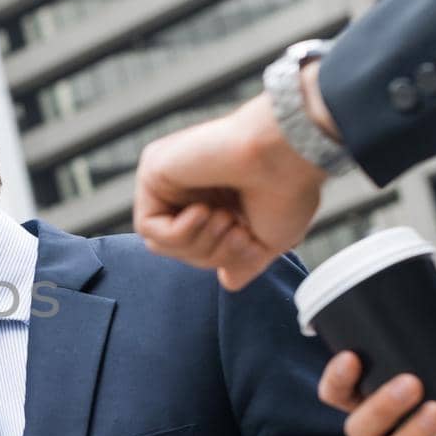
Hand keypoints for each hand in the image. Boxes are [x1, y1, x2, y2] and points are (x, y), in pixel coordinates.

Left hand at [133, 86, 326, 290]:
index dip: (224, 259)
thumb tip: (228, 282)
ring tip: (226, 219)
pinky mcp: (153, 170)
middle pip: (179, 250)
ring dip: (198, 245)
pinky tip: (204, 210)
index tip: (252, 245)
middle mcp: (191, 187)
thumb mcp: (268, 240)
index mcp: (218, 198)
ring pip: (161, 243)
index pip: (200, 250)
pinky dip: (179, 233)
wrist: (286, 154)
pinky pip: (149, 227)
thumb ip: (242, 262)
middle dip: (212, 254)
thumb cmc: (287, 188)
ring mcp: (171, 178)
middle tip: (241, 234)